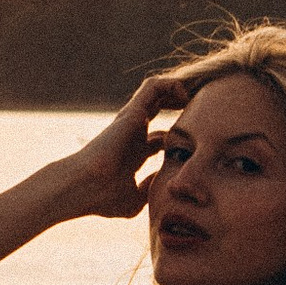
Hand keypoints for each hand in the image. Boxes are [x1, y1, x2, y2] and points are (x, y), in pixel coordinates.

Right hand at [50, 72, 197, 225]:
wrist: (83, 186)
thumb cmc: (102, 197)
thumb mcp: (134, 199)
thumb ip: (150, 190)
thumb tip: (165, 185)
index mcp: (134, 153)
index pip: (160, 138)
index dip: (180, 138)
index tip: (198, 143)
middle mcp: (133, 132)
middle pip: (158, 109)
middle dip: (180, 107)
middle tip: (202, 112)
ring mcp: (132, 120)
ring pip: (156, 92)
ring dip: (177, 90)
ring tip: (195, 97)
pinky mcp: (132, 111)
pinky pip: (154, 86)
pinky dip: (171, 85)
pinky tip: (184, 96)